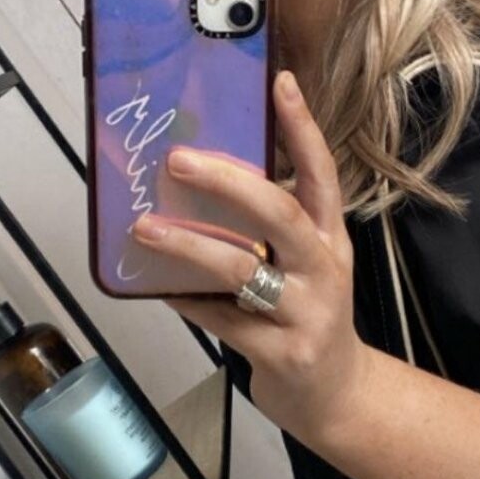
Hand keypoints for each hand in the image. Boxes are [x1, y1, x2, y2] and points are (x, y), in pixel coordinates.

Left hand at [130, 70, 372, 447]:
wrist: (335, 395)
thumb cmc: (307, 315)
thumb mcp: (305, 264)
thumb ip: (269, 228)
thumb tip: (201, 179)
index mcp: (328, 236)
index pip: (322, 173)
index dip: (302, 128)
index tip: (279, 82)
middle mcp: (324, 267)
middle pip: (280, 214)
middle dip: (227, 182)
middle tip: (176, 158)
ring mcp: (305, 312)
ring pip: (241, 268)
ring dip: (187, 245)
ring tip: (144, 228)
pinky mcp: (280, 352)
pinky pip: (219, 318)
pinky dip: (184, 299)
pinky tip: (155, 287)